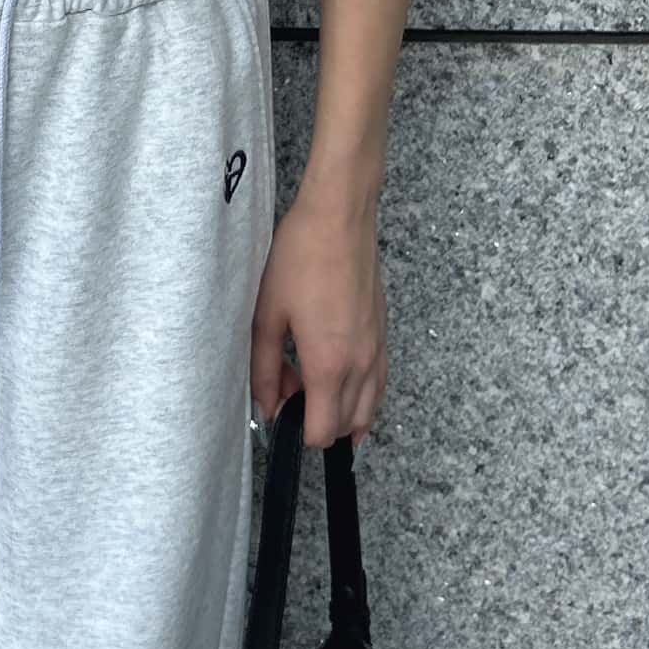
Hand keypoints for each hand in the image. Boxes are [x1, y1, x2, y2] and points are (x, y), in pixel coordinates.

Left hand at [250, 191, 387, 449]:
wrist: (340, 216)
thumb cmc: (301, 257)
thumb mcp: (267, 314)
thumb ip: (264, 367)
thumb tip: (266, 404)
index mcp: (329, 364)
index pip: (323, 432)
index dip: (297, 432)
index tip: (278, 410)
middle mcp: (361, 364)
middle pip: (347, 426)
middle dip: (316, 419)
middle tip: (288, 386)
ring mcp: (377, 349)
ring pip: (368, 408)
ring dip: (340, 408)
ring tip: (308, 378)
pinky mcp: (384, 333)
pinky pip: (379, 382)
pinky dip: (360, 391)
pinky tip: (335, 371)